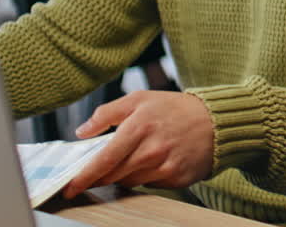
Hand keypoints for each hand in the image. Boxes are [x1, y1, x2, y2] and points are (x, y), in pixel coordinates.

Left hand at [62, 90, 212, 197]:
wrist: (216, 121)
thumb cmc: (175, 108)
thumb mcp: (140, 99)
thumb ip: (107, 113)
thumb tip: (81, 132)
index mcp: (139, 127)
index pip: (104, 159)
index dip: (84, 176)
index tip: (69, 187)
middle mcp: (152, 150)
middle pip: (113, 175)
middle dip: (98, 178)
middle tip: (88, 177)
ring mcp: (165, 166)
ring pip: (129, 182)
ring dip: (121, 176)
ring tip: (128, 160)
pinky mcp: (176, 178)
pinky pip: (149, 184)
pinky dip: (143, 176)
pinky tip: (151, 163)